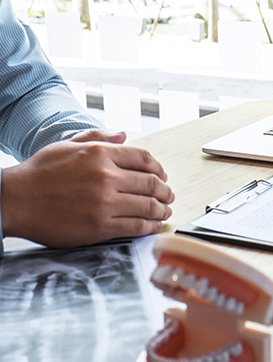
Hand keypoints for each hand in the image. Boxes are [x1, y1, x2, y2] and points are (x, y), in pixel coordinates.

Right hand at [1, 129, 174, 247]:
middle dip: (165, 191)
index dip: (159, 169)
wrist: (15, 200)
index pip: (144, 159)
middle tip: (169, 196)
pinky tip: (154, 226)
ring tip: (165, 212)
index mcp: (100, 154)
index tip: (163, 176)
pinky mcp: (100, 227)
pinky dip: (151, 226)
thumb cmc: (39, 173)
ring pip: (148, 206)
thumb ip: (98, 138)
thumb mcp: (68, 145)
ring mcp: (105, 203)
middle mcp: (106, 177)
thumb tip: (123, 135)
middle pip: (151, 183)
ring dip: (162, 210)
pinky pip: (136, 226)